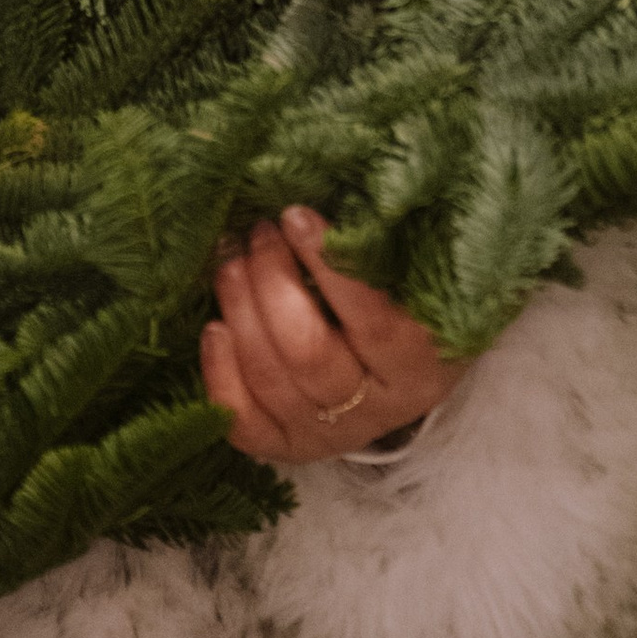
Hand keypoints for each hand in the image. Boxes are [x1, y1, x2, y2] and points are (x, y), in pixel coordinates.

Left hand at [202, 207, 459, 466]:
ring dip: (239, 311)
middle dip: (269, 283)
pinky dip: (220, 373)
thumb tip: (326, 189)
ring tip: (230, 261)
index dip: (325, 266)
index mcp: (422, 363)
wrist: (407, 366)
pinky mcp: (289, 447)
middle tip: (256, 231)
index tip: (293, 215)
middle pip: (307, 353)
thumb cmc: (407, 298)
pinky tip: (214, 328)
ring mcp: (331, 435)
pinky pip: (243, 420)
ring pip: (271, 380)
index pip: (370, 319)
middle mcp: (378, 409)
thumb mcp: (412, 271)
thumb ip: (381, 242)